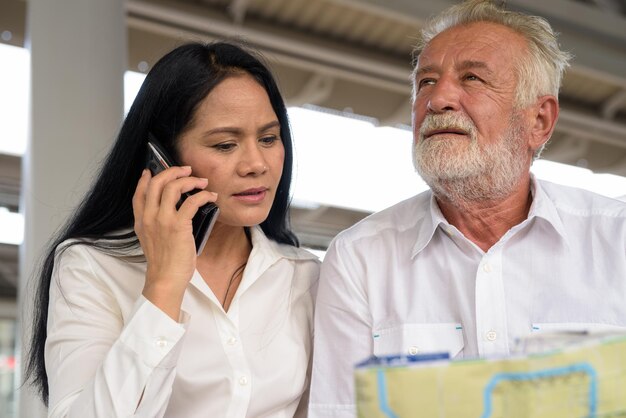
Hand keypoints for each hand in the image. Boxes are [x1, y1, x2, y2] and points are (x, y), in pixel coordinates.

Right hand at [132, 166, 216, 319]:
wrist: (165, 280)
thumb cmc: (164, 263)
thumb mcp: (151, 240)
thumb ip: (155, 224)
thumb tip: (170, 210)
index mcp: (141, 221)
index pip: (139, 192)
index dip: (146, 178)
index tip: (153, 170)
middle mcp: (149, 217)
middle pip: (157, 182)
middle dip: (173, 171)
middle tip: (187, 170)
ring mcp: (162, 220)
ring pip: (173, 187)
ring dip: (190, 180)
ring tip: (202, 182)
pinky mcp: (178, 226)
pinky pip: (192, 201)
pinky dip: (203, 195)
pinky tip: (210, 197)